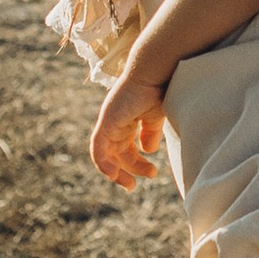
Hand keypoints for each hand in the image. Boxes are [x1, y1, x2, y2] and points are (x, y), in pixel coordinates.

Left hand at [91, 74, 168, 188]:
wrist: (156, 72)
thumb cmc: (160, 88)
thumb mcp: (156, 117)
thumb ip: (151, 133)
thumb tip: (148, 150)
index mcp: (127, 120)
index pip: (125, 147)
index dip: (134, 163)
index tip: (149, 174)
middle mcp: (115, 122)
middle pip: (117, 153)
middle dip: (127, 170)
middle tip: (135, 185)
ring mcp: (109, 122)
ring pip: (106, 154)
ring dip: (116, 171)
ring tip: (131, 184)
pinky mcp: (106, 122)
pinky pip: (98, 148)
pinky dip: (103, 162)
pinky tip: (113, 174)